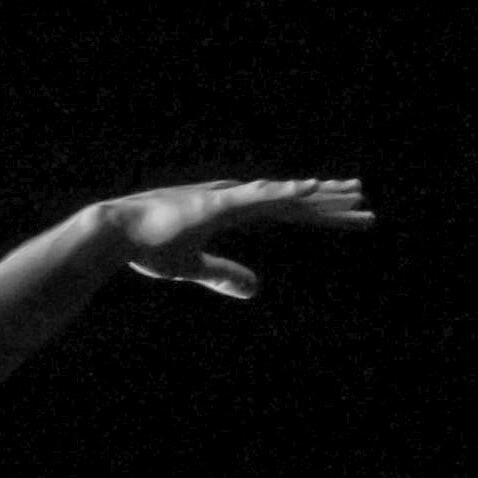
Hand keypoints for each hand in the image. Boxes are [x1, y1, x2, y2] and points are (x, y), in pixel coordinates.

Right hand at [111, 176, 369, 299]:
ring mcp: (228, 200)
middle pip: (295, 202)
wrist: (111, 233)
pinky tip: (310, 188)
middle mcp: (237, 201)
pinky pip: (257, 198)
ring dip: (320, 193)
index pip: (287, 213)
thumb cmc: (145, 248)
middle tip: (366, 202)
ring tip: (354, 191)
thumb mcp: (192, 267)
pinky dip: (284, 192)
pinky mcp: (216, 205)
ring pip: (284, 196)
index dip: (319, 216)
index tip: (350, 216)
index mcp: (234, 215)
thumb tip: (256, 290)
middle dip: (332, 204)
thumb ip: (223, 275)